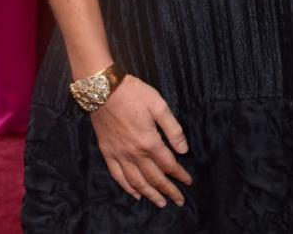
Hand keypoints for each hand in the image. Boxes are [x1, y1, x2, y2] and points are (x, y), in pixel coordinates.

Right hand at [90, 76, 191, 206]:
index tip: (188, 182)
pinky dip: (127, 187)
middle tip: (179, 201)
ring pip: (136, 181)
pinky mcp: (107, 153)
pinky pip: (117, 176)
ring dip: (150, 194)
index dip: (180, 175)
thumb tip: (184, 150)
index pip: (168, 164)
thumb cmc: (134, 94)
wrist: (103, 90)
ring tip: (160, 203)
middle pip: (154, 178)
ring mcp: (119, 155)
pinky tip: (135, 193)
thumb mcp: (159, 105)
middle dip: (168, 191)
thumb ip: (173, 129)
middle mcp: (134, 153)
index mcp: (149, 142)